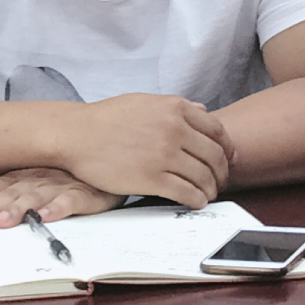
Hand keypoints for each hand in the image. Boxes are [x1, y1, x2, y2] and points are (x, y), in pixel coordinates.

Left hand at [0, 167, 121, 226]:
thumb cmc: (72, 177)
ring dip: (19, 208)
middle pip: (10, 191)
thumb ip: (14, 194)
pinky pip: (72, 199)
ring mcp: (63, 182)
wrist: (112, 161)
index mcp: (25, 173)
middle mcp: (40, 175)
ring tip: (4, 222)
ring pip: (36, 195)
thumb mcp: (40, 181)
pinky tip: (46, 217)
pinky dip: (58, 207)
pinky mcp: (88, 191)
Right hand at [56, 94, 236, 208]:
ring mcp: (164, 155)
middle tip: (220, 181)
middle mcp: (174, 129)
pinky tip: (195, 202)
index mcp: (175, 108)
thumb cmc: (107, 118)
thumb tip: (203, 110)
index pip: (217, 130)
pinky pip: (186, 193)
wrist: (76, 134)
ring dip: (211, 189)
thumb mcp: (145, 102)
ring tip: (207, 194)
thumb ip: (176, 107)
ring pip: (203, 177)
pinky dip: (197, 200)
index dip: (227, 148)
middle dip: (222, 172)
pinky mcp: (152, 179)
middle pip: (214, 156)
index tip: (228, 159)